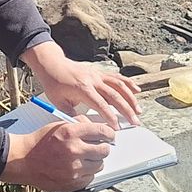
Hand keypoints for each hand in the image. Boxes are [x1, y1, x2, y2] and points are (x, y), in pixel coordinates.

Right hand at [1, 121, 113, 191]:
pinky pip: (91, 177)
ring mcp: (74, 169)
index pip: (101, 132)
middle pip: (104, 150)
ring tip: (86, 157)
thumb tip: (98, 128)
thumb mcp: (59, 125)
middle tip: (99, 146)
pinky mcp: (73, 183)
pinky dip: (88, 172)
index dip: (109, 133)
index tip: (110, 135)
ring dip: (96, 160)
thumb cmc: (40, 141)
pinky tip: (78, 167)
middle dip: (104, 147)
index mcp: (71, 133)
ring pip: (99, 165)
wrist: (23, 160)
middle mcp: (74, 150)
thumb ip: (79, 124)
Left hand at [22, 41, 141, 127]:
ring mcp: (98, 75)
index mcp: (82, 88)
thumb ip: (72, 115)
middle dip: (127, 110)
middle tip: (135, 122)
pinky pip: (117, 77)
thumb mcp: (58, 102)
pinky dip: (128, 83)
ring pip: (119, 85)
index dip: (110, 116)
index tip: (117, 128)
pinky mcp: (99, 72)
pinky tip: (137, 90)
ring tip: (138, 110)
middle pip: (114, 95)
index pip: (101, 104)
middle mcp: (93, 80)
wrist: (52, 63)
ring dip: (131, 98)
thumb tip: (84, 127)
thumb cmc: (54, 83)